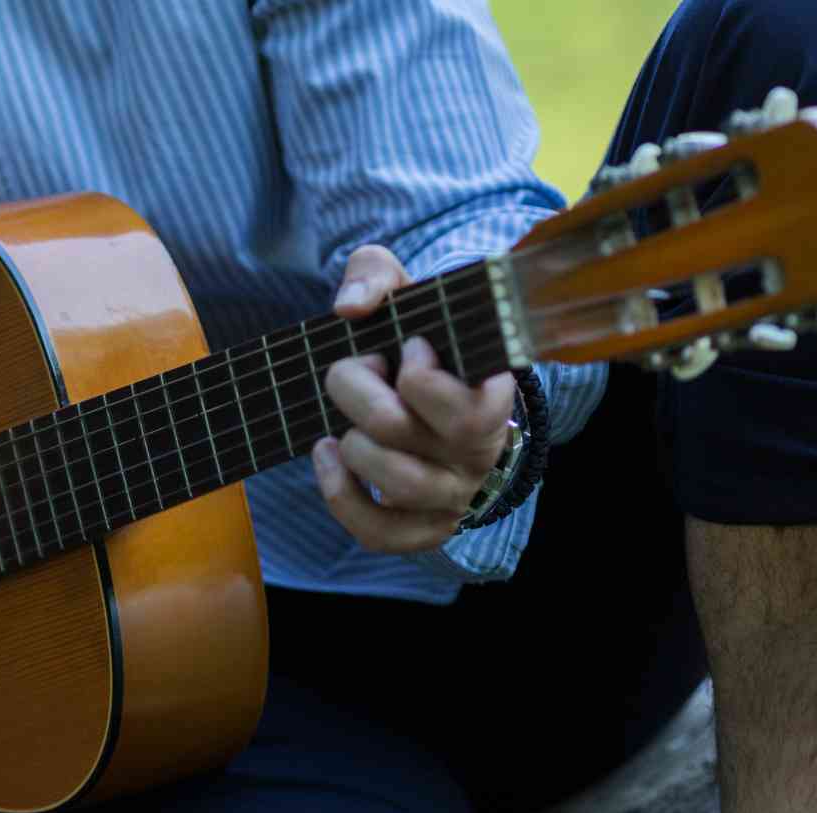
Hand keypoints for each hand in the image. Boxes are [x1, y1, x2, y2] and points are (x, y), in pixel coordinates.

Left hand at [310, 245, 515, 552]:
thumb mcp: (406, 292)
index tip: (408, 346)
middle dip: (359, 395)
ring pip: (397, 484)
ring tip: (345, 424)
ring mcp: (454, 493)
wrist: (433, 387)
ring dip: (354, 446)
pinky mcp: (424, 526)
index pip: (466, 409)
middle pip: (406, 435)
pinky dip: (342, 497)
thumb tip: (351, 308)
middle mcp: (480, 450)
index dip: (420, 377)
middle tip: (358, 372)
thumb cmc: (419, 338)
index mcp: (491, 395)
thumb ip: (376, 275)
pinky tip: (325, 455)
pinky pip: (381, 533)